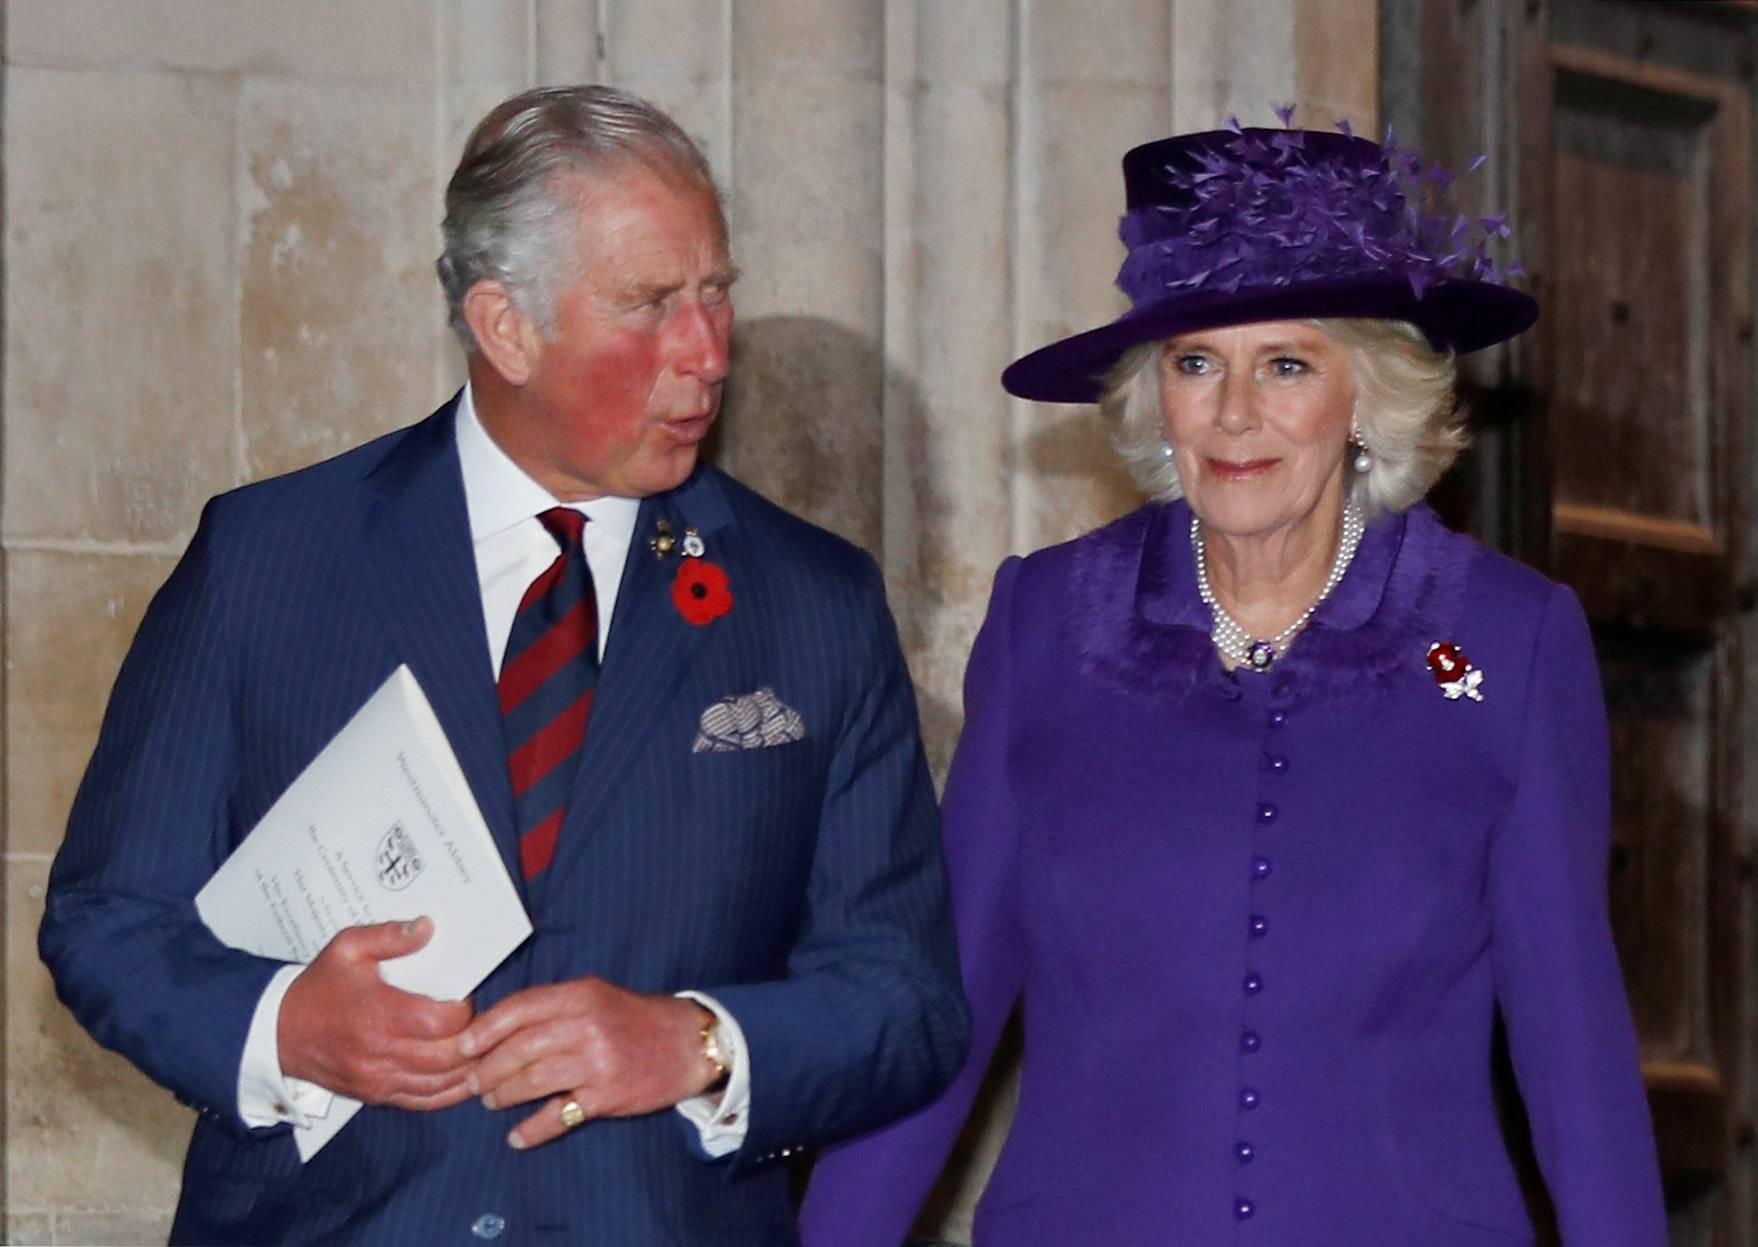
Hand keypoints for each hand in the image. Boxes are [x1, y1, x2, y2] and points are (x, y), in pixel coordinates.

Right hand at [277, 917, 474, 1108]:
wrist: (278, 1031)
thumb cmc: (318, 987)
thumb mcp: (347, 948)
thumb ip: (389, 936)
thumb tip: (427, 927)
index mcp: (378, 1014)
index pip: (441, 1022)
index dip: (464, 1011)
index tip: (465, 997)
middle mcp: (381, 1053)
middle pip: (449, 1056)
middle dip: (476, 1040)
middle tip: (486, 1024)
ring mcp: (378, 1079)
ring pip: (442, 1083)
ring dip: (469, 1068)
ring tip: (483, 1048)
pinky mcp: (375, 1095)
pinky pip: (423, 1102)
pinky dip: (450, 1092)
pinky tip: (466, 1077)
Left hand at [461, 976, 715, 1148]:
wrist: (689, 1044)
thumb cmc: (636, 1019)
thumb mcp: (597, 997)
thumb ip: (554, 1007)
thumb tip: (497, 1027)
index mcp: (581, 995)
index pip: (520, 1008)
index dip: (485, 1029)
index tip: (463, 1046)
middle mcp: (587, 1025)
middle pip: (519, 1048)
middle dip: (488, 1068)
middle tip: (474, 1082)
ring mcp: (597, 1062)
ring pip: (532, 1081)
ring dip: (503, 1095)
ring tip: (492, 1101)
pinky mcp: (606, 1095)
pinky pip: (557, 1116)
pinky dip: (532, 1130)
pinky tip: (517, 1137)